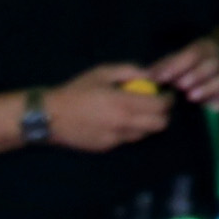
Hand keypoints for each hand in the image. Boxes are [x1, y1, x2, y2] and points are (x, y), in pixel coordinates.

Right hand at [43, 64, 173, 150]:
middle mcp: (123, 124)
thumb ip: (129, 71)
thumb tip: (150, 76)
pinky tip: (119, 120)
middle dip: (164, 114)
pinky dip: (131, 130)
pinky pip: (128, 139)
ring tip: (138, 111)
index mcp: (123, 103)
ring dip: (148, 123)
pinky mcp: (107, 147)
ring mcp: (116, 138)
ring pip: (145, 134)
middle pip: (159, 125)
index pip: (160, 106)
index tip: (167, 94)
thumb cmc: (76, 90)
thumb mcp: (102, 72)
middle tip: (157, 104)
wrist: (49, 116)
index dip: (169, 100)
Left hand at [144, 35, 218, 111]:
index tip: (160, 78)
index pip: (193, 54)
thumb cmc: (188, 65)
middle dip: (195, 75)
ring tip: (191, 97)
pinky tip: (209, 107)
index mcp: (204, 49)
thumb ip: (162, 67)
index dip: (176, 66)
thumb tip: (147, 77)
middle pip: (211, 65)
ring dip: (208, 88)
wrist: (218, 62)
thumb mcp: (175, 60)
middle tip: (180, 87)